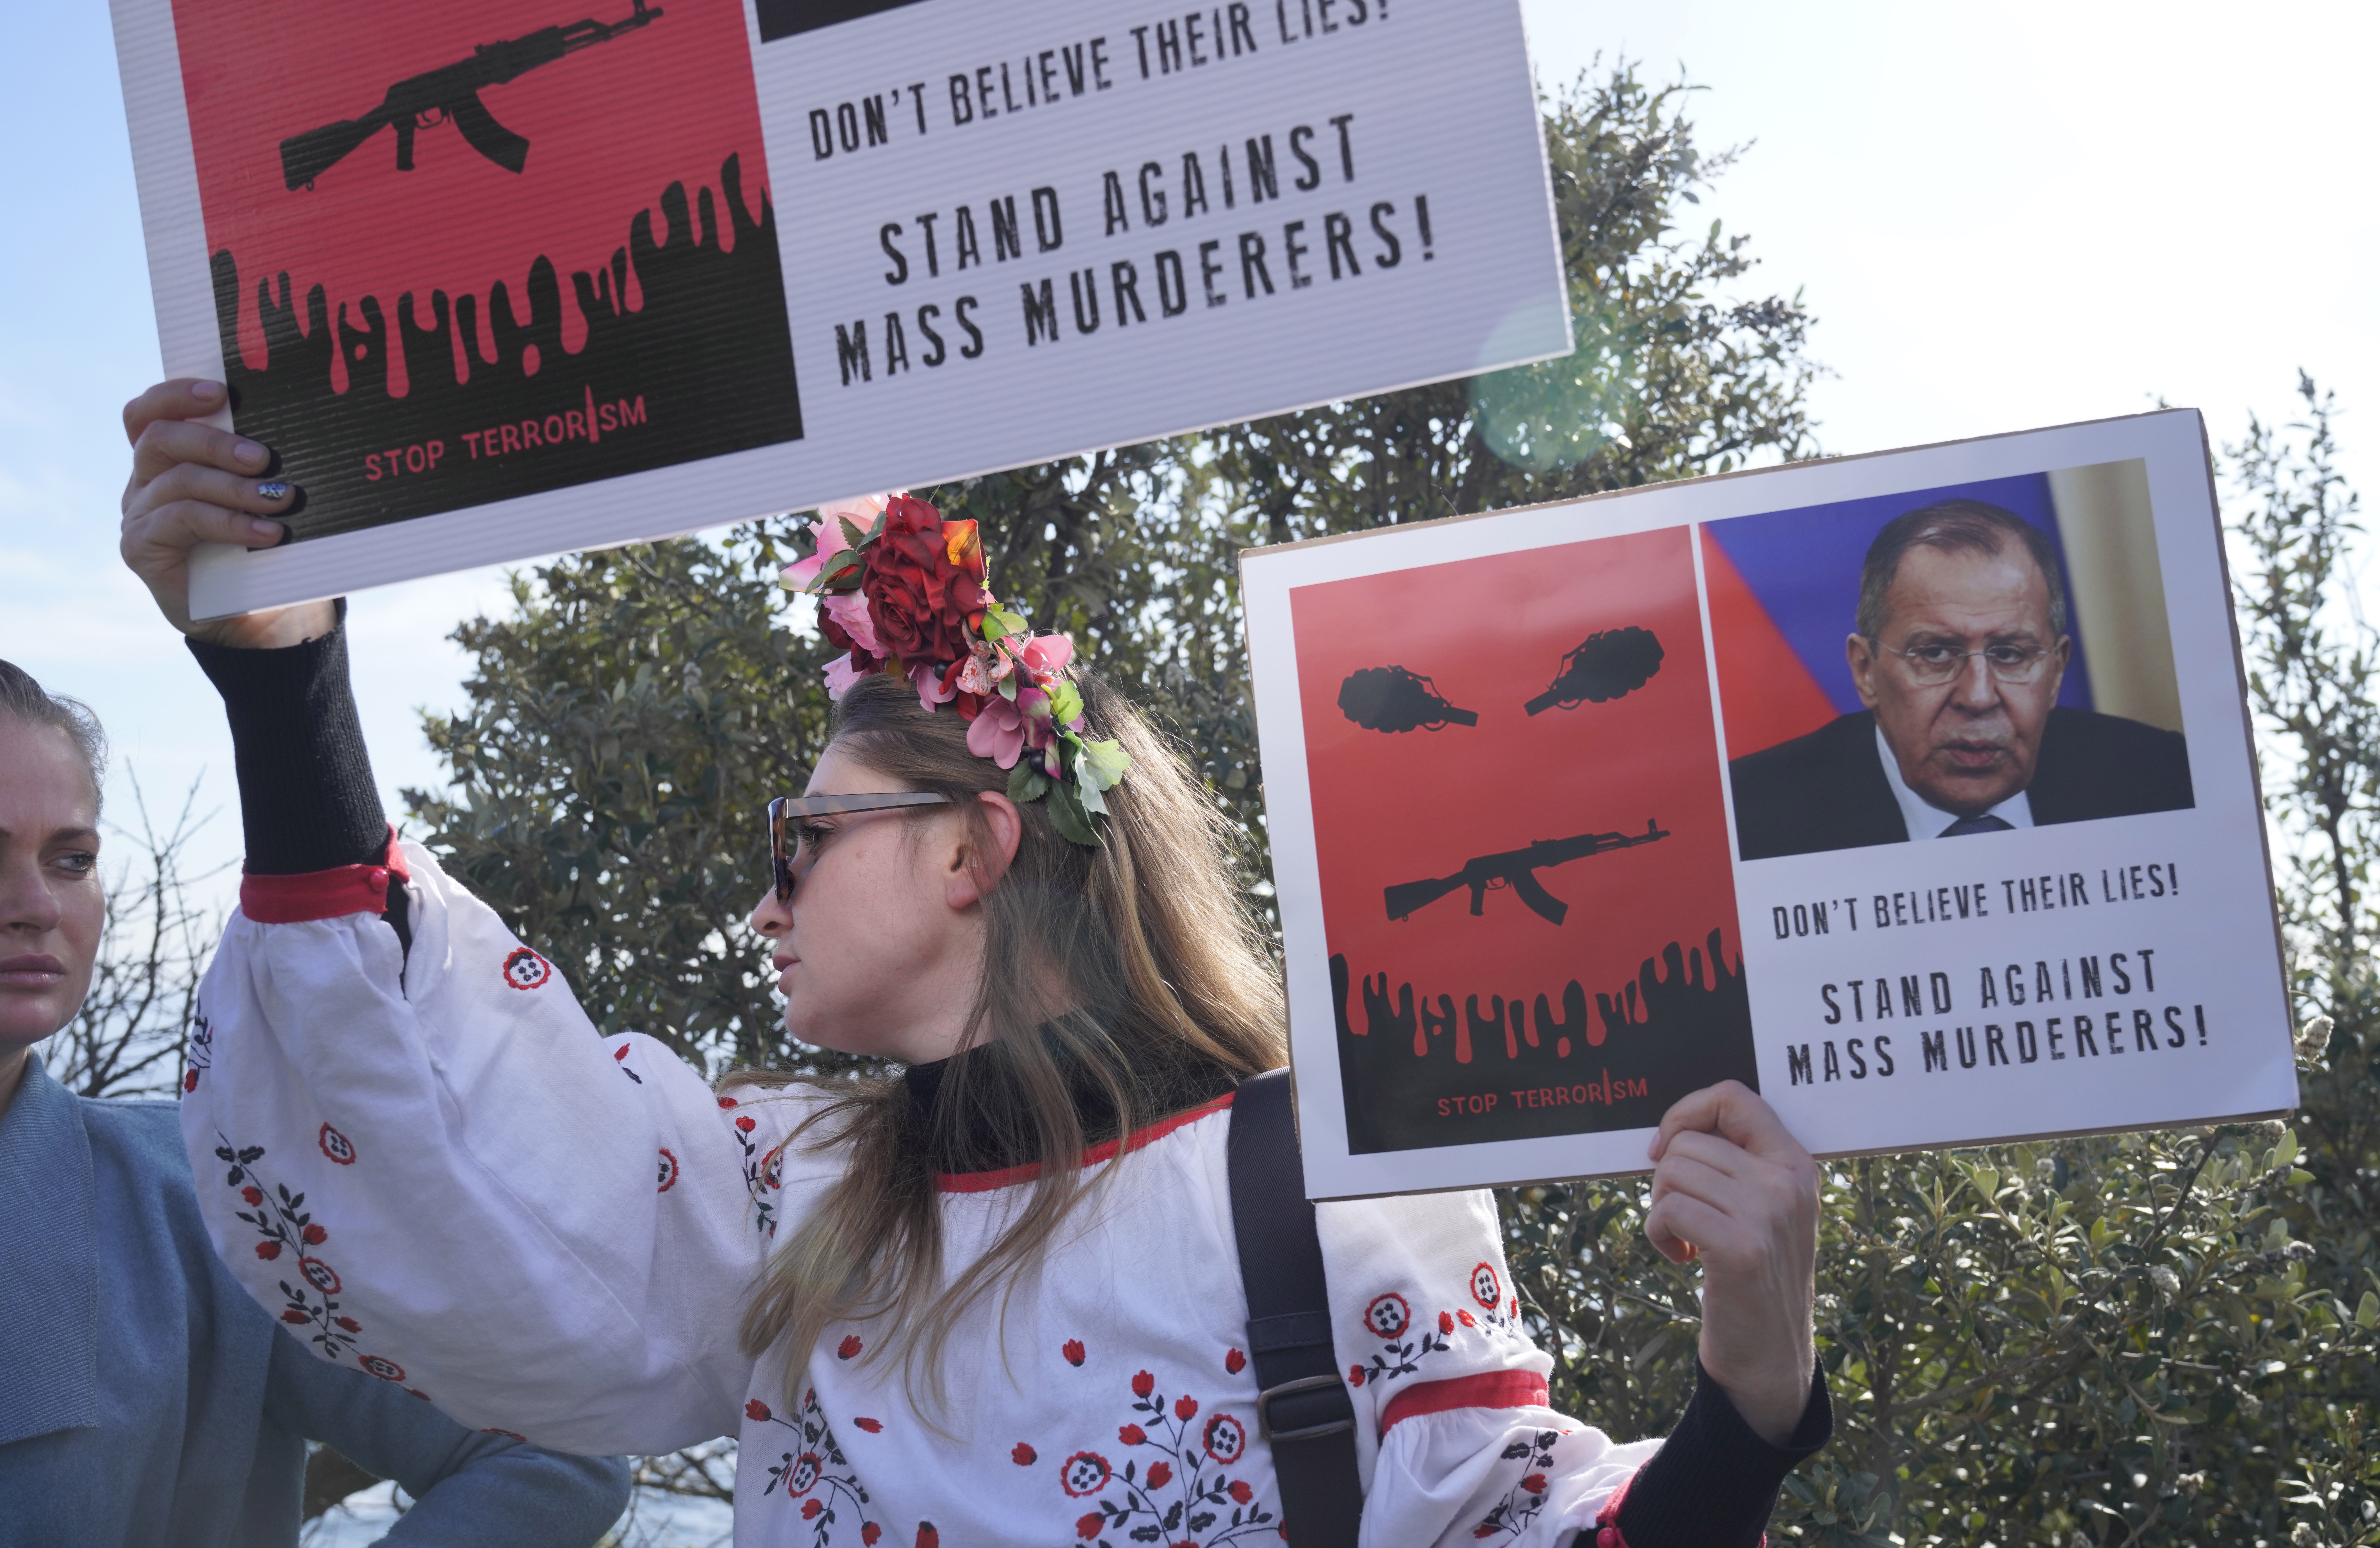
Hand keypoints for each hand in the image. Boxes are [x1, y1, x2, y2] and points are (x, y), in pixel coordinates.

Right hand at [120, 379, 335, 647]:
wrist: (262, 615)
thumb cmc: (266, 548)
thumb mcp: (262, 498)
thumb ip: (257, 466)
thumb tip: (294, 432)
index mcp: (167, 461)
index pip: (149, 414)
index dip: (175, 395)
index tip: (219, 391)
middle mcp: (145, 483)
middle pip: (161, 439)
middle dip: (215, 442)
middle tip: (263, 457)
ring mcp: (140, 515)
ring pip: (178, 480)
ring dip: (234, 487)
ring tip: (280, 499)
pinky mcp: (142, 548)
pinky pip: (182, 520)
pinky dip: (228, 523)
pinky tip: (267, 534)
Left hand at [1644, 1080, 1818, 1445]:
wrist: (1770, 1355)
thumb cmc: (1753, 1275)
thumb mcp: (1762, 1208)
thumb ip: (1735, 1163)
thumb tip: (1673, 1130)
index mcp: (1794, 1162)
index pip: (1733, 1096)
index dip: (1686, 1112)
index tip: (1668, 1147)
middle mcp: (1787, 1181)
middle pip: (1689, 1141)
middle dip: (1667, 1178)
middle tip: (1685, 1218)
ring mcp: (1768, 1214)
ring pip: (1673, 1173)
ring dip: (1662, 1209)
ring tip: (1687, 1240)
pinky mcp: (1742, 1249)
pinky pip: (1669, 1211)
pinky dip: (1659, 1234)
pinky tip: (1682, 1258)